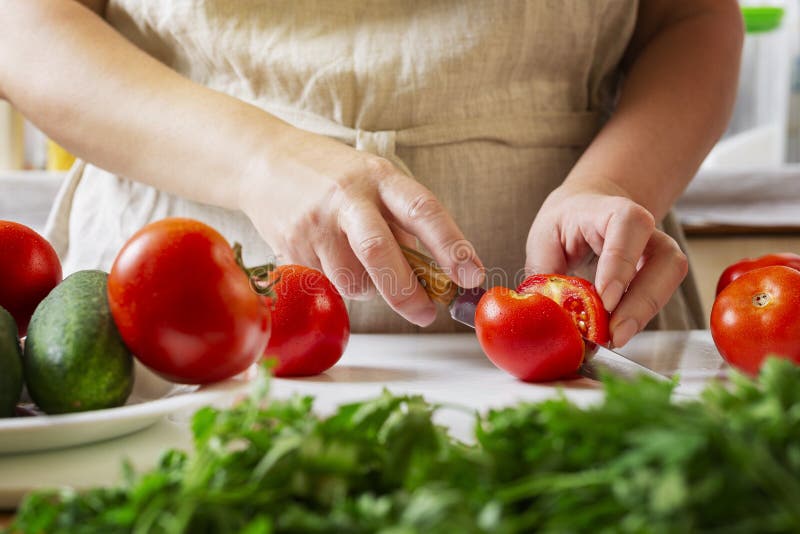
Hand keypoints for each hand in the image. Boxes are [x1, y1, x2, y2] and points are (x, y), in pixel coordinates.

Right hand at [239, 127, 483, 325]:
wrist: (263, 161)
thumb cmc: (333, 177)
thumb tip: (439, 276)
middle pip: (381, 252)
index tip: (472, 276)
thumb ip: (404, 224)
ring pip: (354, 281)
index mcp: (379, 178)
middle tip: (427, 314)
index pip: (423, 212)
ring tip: (365, 267)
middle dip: (408, 292)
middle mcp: (347, 199)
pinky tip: (332, 258)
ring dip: (371, 290)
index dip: (451, 246)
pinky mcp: (292, 248)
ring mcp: (315, 224)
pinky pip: (329, 284)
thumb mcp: (375, 182)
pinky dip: (342, 283)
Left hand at [524, 180, 687, 346]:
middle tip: (615, 334)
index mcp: (609, 210)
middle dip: (642, 302)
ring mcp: (656, 249)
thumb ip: (546, 277)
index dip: (620, 262)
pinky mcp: (658, 272)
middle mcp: (644, 228)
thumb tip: (549, 318)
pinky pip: (659, 294)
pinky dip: (640, 317)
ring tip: (615, 338)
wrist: (582, 212)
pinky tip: (617, 331)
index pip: (629, 226)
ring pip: (670, 277)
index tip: (606, 299)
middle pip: (664, 258)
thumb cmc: (562, 225)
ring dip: (645, 313)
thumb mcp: (543, 243)